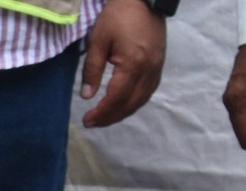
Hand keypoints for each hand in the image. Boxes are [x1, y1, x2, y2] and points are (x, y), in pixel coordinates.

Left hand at [80, 0, 165, 128]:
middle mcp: (148, 70)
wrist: (144, 0)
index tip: (87, 120)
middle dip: (110, 117)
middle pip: (130, 104)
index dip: (101, 113)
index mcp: (133, 65)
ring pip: (141, 100)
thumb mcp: (98, 41)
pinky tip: (123, 105)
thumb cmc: (117, 17)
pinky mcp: (159, 65)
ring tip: (105, 117)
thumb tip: (86, 96)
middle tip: (93, 123)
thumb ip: (92, 70)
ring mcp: (157, 68)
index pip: (116, 98)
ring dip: (123, 112)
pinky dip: (135, 102)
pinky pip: (148, 91)